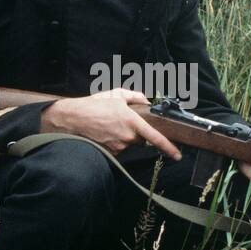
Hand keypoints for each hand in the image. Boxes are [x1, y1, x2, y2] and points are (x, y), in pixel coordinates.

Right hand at [40, 88, 182, 159]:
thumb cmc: (94, 105)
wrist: (72, 119)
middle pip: (141, 138)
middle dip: (136, 131)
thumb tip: (147, 102)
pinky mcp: (111, 152)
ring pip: (129, 143)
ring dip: (124, 135)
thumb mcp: (116, 94)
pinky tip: (105, 132)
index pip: (154, 137)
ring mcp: (118, 146)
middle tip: (121, 121)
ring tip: (109, 125)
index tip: (177, 155)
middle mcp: (127, 136)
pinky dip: (115, 141)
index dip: (168, 147)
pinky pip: (119, 148)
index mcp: (131, 120)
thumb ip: (135, 97)